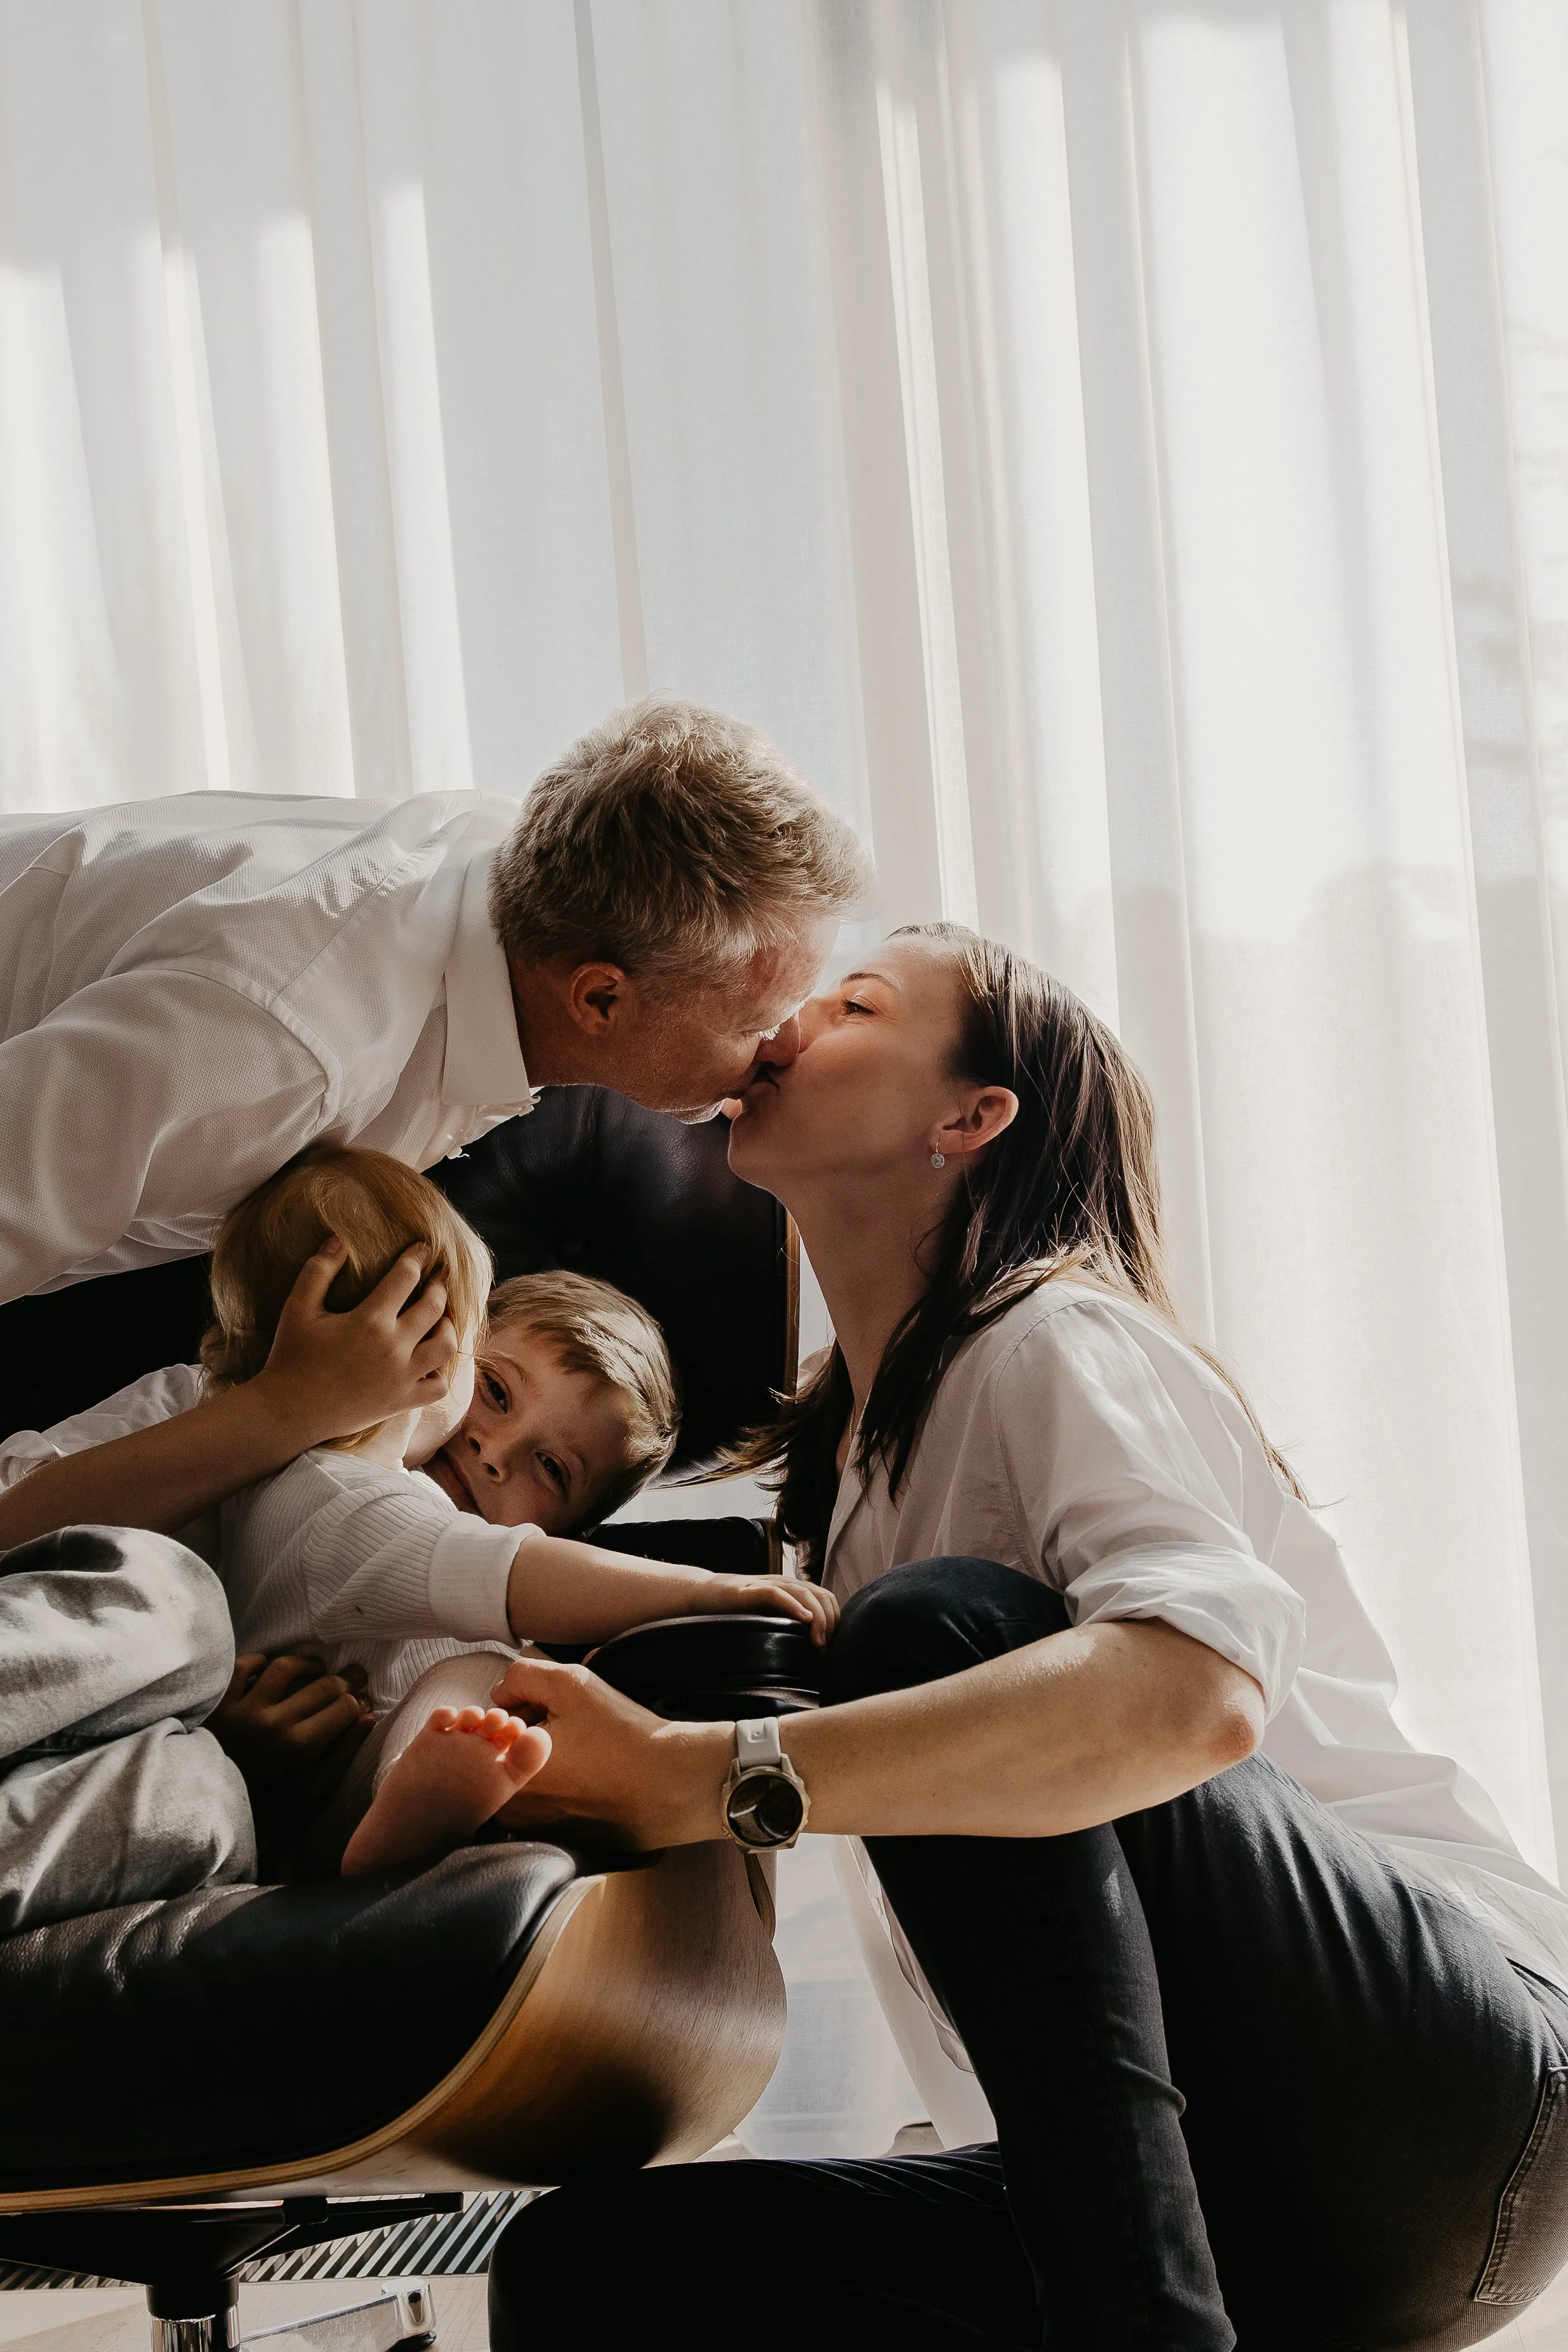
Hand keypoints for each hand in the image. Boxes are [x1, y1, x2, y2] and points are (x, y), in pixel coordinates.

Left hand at [208, 1650, 373, 1823]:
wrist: (213, 1807)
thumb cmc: (270, 1801)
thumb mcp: (315, 1791)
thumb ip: (344, 1754)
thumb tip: (368, 1717)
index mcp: (300, 1747)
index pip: (345, 1707)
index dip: (359, 1702)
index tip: (361, 1701)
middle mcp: (273, 1723)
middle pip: (323, 1685)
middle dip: (345, 1680)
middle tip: (351, 1677)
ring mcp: (243, 1709)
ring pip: (285, 1667)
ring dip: (308, 1663)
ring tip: (317, 1668)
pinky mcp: (220, 1703)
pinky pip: (243, 1667)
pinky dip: (261, 1661)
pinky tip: (273, 1669)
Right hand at [251, 1240, 458, 1447]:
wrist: (288, 1411)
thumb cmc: (290, 1356)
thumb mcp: (298, 1307)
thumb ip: (318, 1270)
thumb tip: (339, 1239)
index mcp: (370, 1320)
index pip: (406, 1278)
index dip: (417, 1257)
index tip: (424, 1247)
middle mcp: (393, 1347)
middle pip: (434, 1307)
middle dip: (438, 1287)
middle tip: (437, 1278)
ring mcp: (402, 1377)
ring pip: (446, 1346)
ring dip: (448, 1327)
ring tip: (441, 1317)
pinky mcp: (402, 1402)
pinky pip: (439, 1386)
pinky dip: (441, 1371)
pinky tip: (431, 1360)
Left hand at [485, 1654, 729, 1848]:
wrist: (674, 1784)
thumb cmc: (622, 1735)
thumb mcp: (571, 1683)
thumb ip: (521, 1676)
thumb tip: (500, 1693)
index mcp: (507, 1771)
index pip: (489, 1729)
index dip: (519, 1709)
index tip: (549, 1709)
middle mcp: (513, 1809)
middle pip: (501, 1759)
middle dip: (524, 1738)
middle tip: (567, 1729)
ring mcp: (535, 1831)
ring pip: (522, 1783)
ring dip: (540, 1764)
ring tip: (581, 1754)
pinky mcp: (559, 1842)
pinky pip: (542, 1808)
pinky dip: (557, 1790)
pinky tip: (589, 1778)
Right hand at [697, 1573, 838, 1648]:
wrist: (703, 1594)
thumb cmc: (737, 1610)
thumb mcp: (769, 1616)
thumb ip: (789, 1624)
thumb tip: (813, 1649)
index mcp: (792, 1589)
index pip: (826, 1598)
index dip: (834, 1620)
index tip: (830, 1645)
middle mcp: (784, 1583)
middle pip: (821, 1596)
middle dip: (829, 1622)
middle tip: (824, 1649)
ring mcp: (767, 1585)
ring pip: (804, 1593)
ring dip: (818, 1618)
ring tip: (819, 1642)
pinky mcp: (750, 1591)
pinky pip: (777, 1594)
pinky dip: (794, 1605)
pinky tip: (804, 1619)